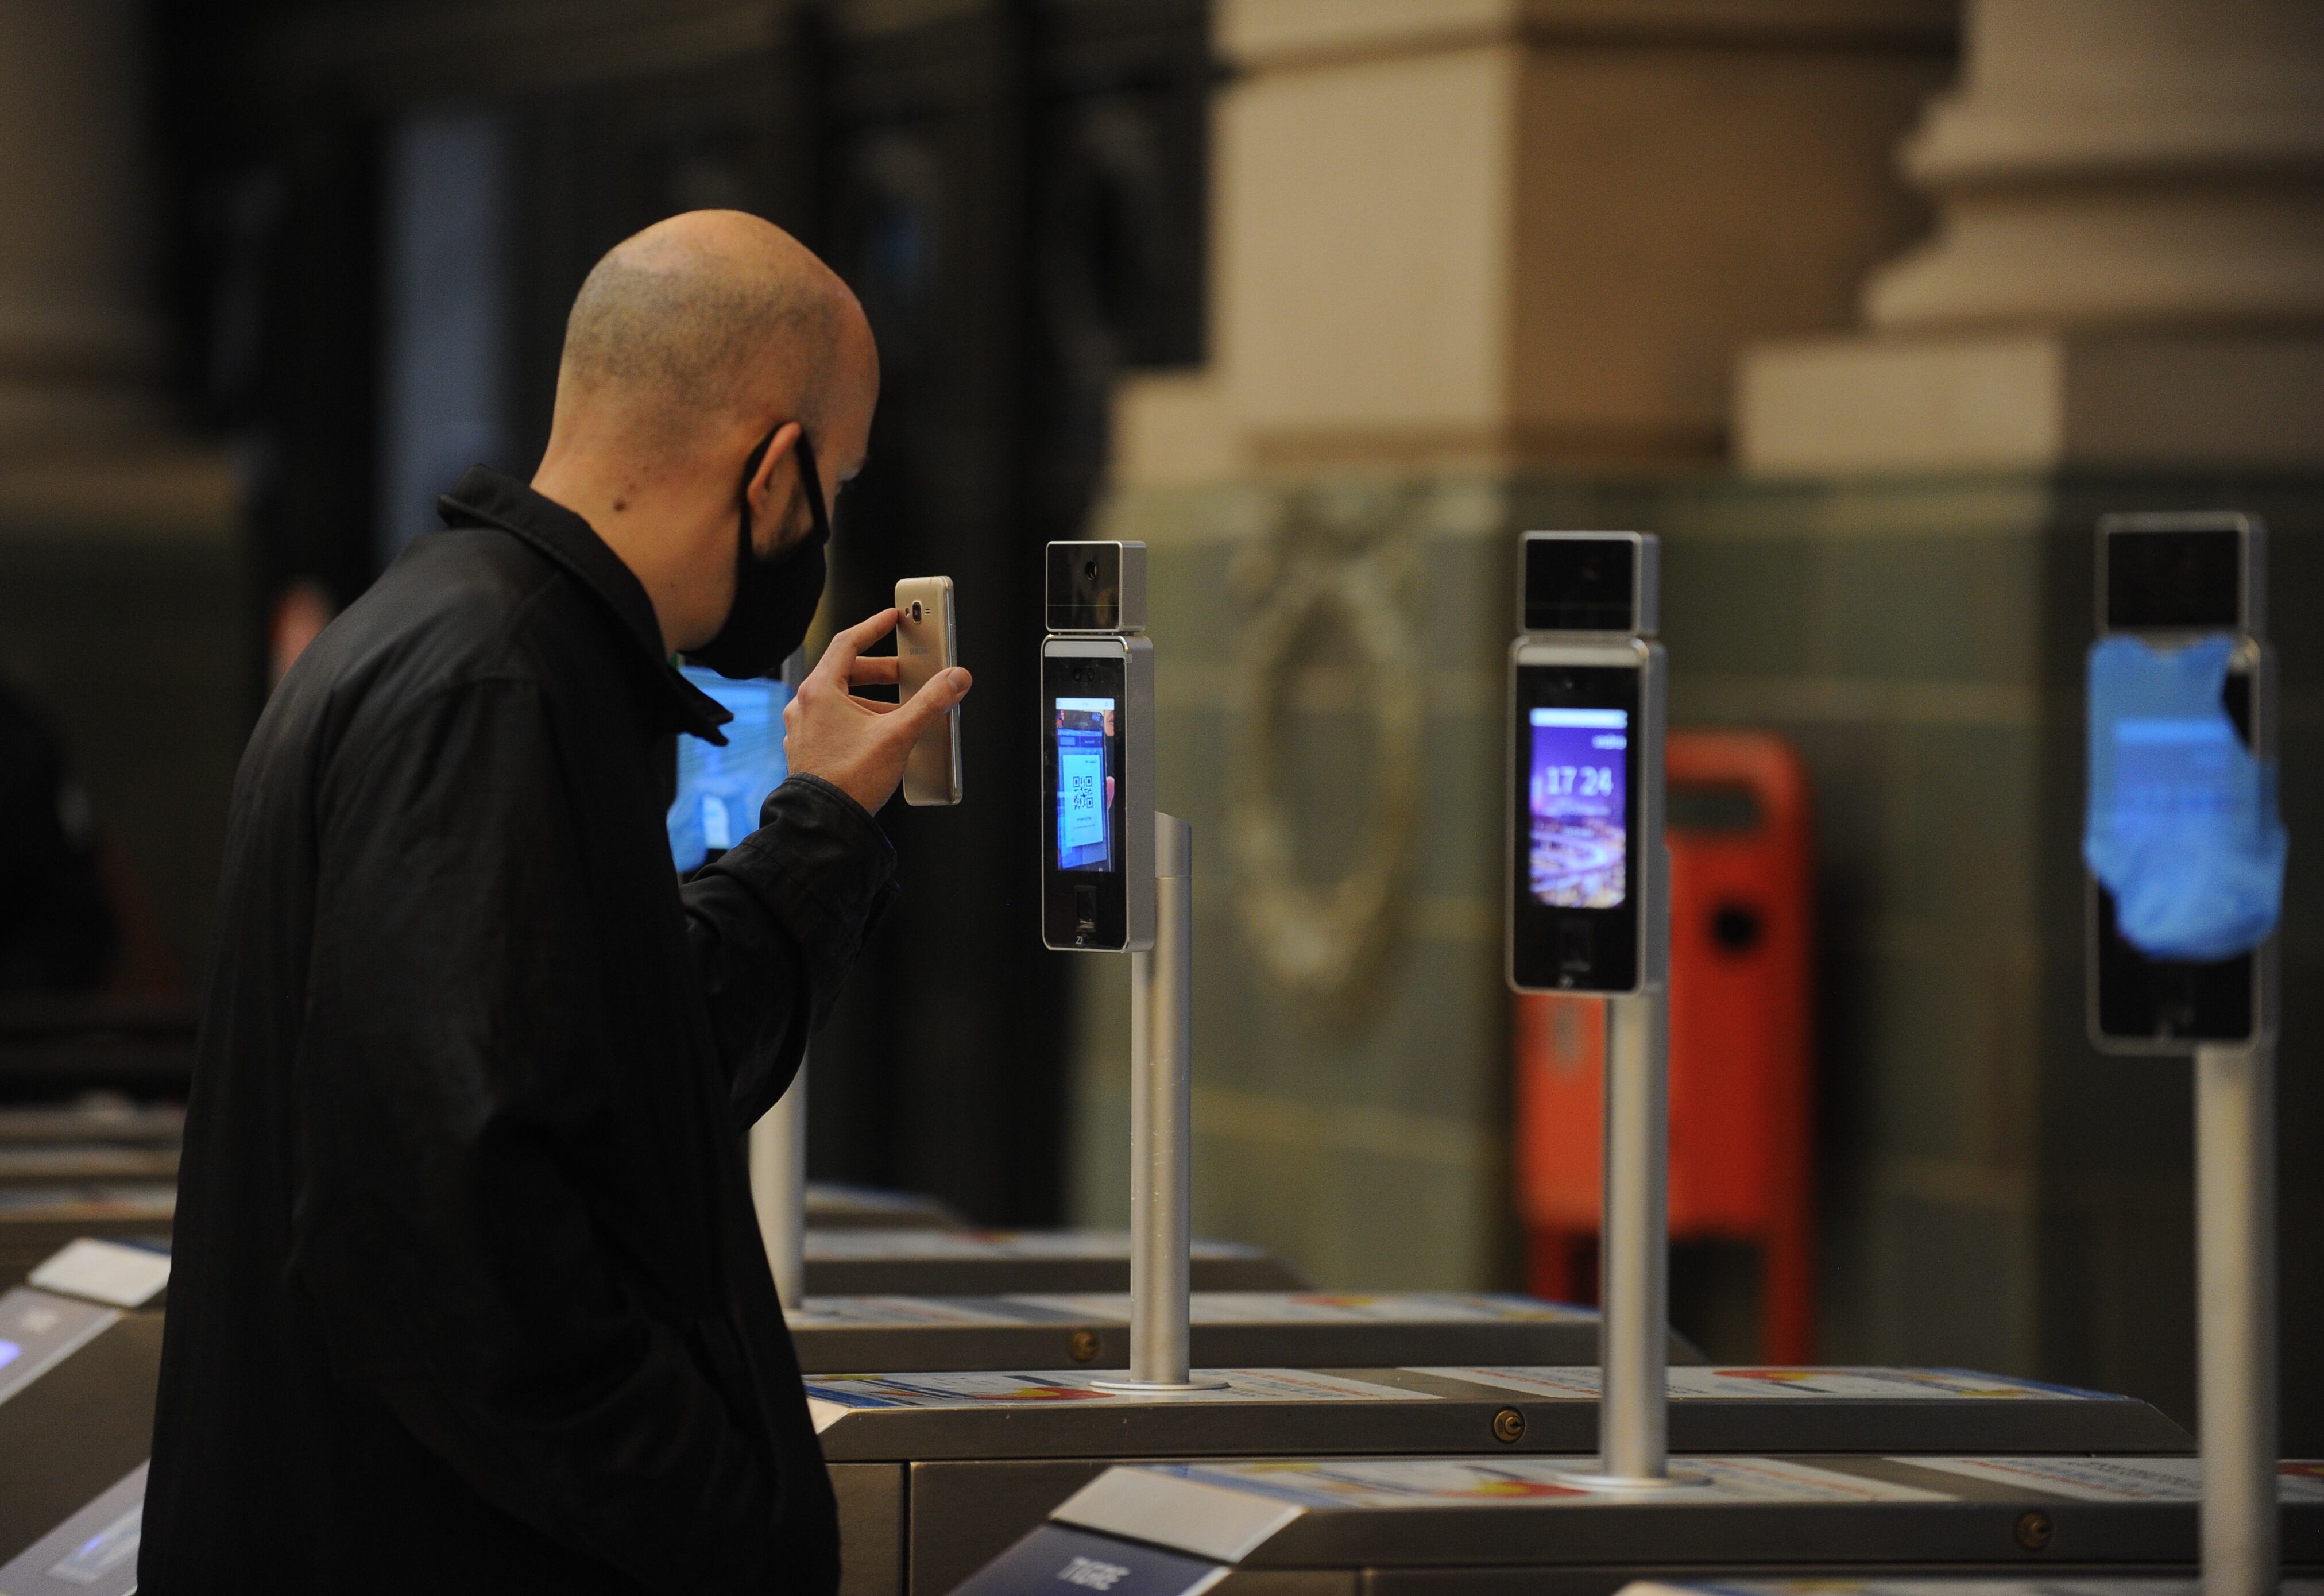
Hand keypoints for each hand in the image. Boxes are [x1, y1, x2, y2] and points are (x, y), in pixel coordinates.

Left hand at [782, 608, 971, 813]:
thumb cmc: (849, 779)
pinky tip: (878, 734)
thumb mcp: (898, 734)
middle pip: (844, 671)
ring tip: (899, 710)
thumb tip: (954, 680)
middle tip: (905, 671)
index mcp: (820, 691)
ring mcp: (802, 729)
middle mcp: (805, 705)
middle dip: (880, 670)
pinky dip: (857, 719)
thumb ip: (930, 703)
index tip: (891, 619)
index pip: (847, 642)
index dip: (873, 626)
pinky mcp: (806, 750)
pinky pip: (833, 722)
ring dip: (871, 698)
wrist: (824, 823)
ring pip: (839, 699)